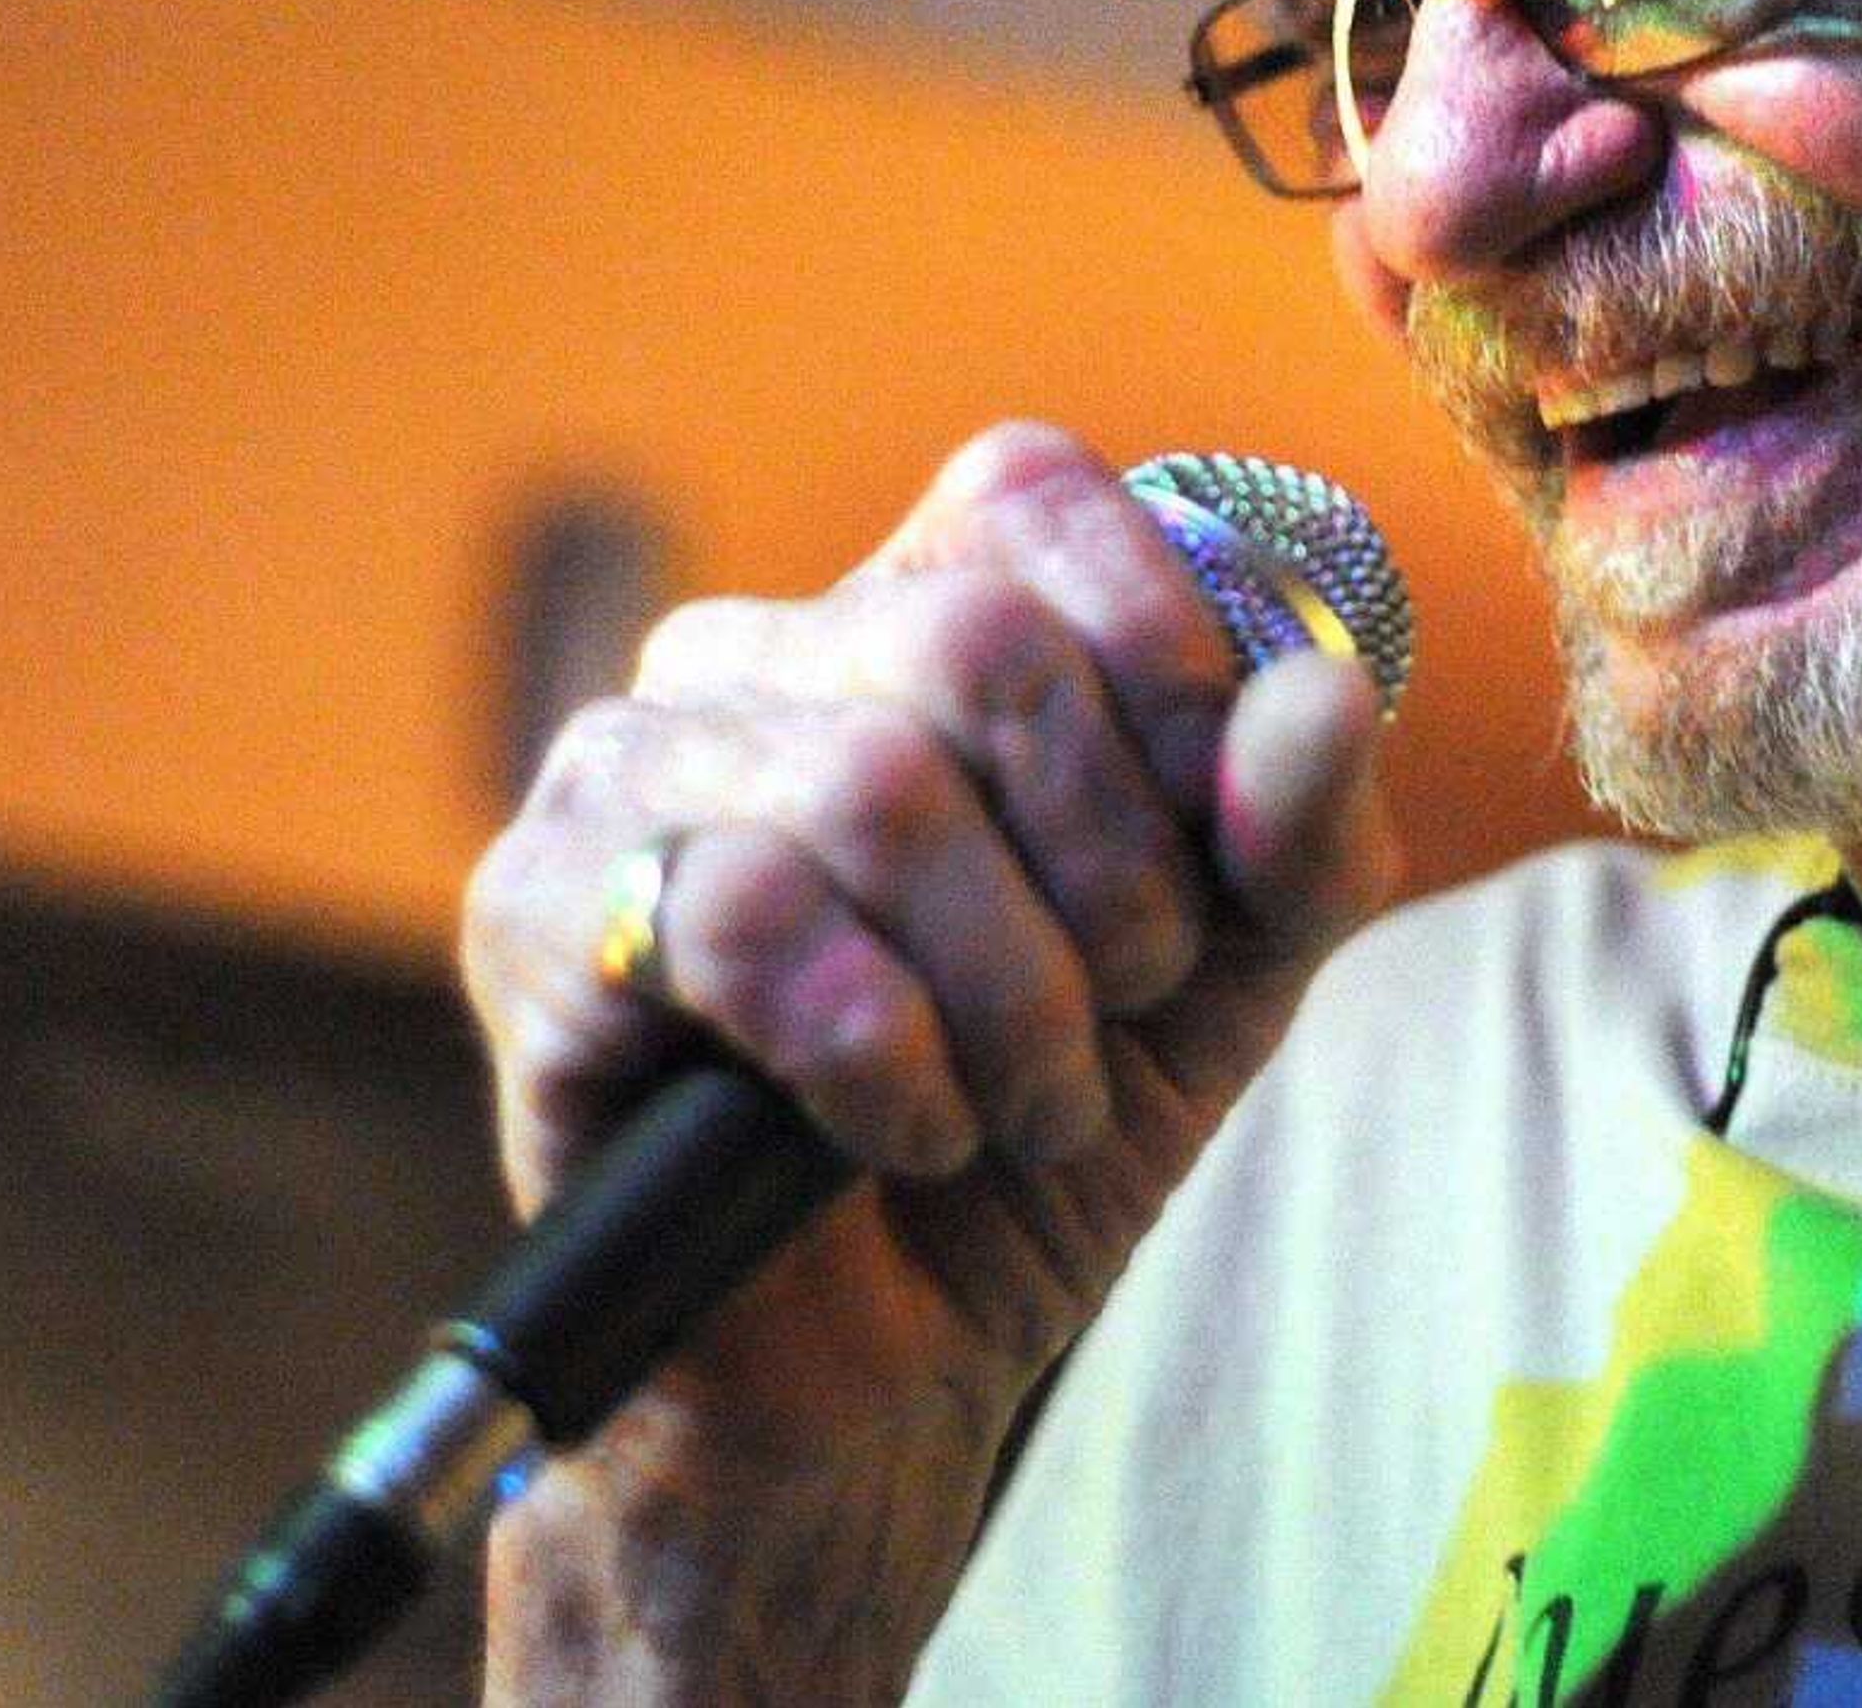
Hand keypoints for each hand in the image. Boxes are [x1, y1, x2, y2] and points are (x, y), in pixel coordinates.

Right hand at [459, 423, 1393, 1693]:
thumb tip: (1324, 696)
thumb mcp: (1231, 974)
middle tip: (1124, 1000)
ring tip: (1022, 1099)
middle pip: (979, 644)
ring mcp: (624, 771)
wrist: (882, 1366)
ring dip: (1011, 994)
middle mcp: (751, 655)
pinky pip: (747, 919)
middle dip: (1112, 862)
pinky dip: (882, 1056)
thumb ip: (1299, 831)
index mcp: (908, 614)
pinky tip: (900, 1131)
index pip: (1032, 495)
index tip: (1213, 838)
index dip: (1166, 656)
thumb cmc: (1044, 1125)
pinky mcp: (536, 918)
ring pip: (873, 787)